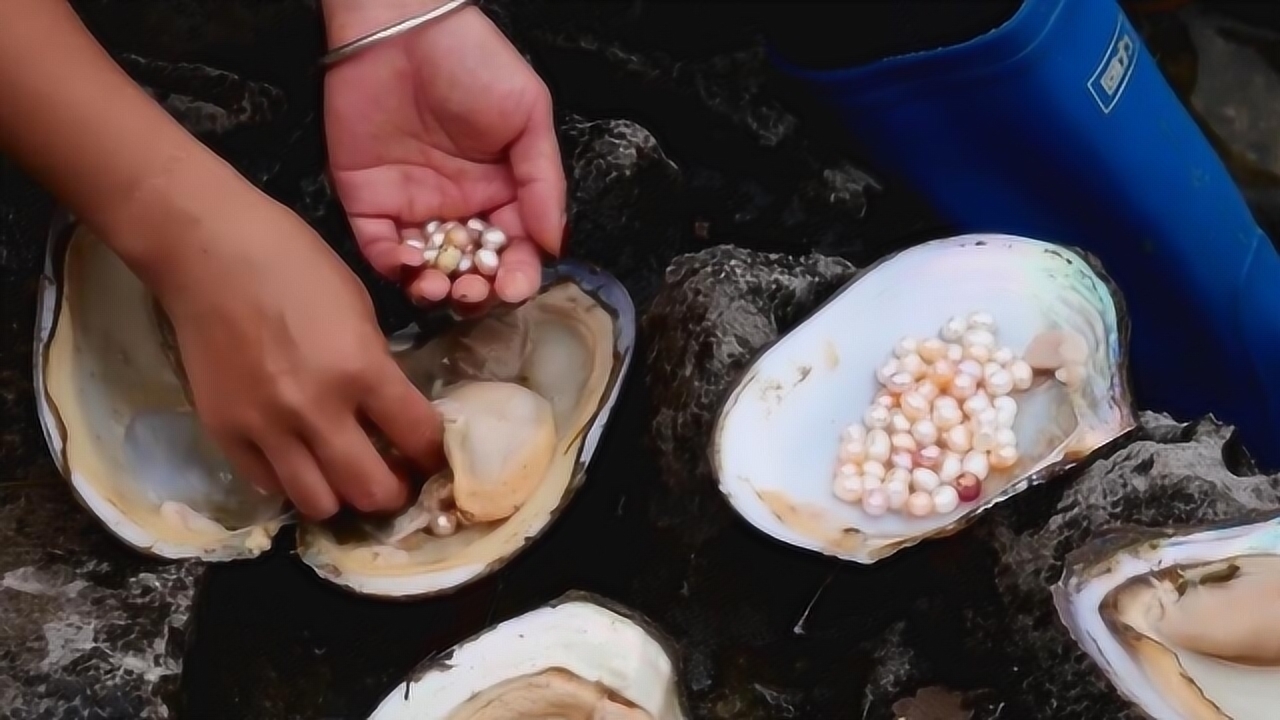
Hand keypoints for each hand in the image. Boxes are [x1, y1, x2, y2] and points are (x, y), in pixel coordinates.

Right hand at [153, 191, 443, 519]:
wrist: (208, 250)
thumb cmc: (294, 263)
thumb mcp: (359, 309)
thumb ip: (376, 367)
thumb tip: (389, 413)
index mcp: (361, 369)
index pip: (418, 437)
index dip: (435, 454)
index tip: (435, 458)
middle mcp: (316, 410)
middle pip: (371, 491)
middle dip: (394, 491)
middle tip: (396, 479)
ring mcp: (265, 427)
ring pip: (318, 503)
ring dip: (341, 496)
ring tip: (345, 476)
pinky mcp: (224, 432)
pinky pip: (268, 484)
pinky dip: (291, 481)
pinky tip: (301, 461)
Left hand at [323, 0, 565, 309]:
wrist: (402, 25)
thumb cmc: (473, 60)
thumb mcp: (529, 115)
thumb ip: (544, 181)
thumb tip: (555, 244)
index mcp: (501, 191)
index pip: (515, 249)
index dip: (519, 274)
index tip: (517, 286)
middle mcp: (459, 206)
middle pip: (471, 269)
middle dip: (477, 290)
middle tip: (476, 292)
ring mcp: (413, 206)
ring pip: (426, 269)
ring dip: (436, 289)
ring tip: (442, 288)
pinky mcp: (368, 200)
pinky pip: (378, 247)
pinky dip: (393, 265)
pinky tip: (409, 265)